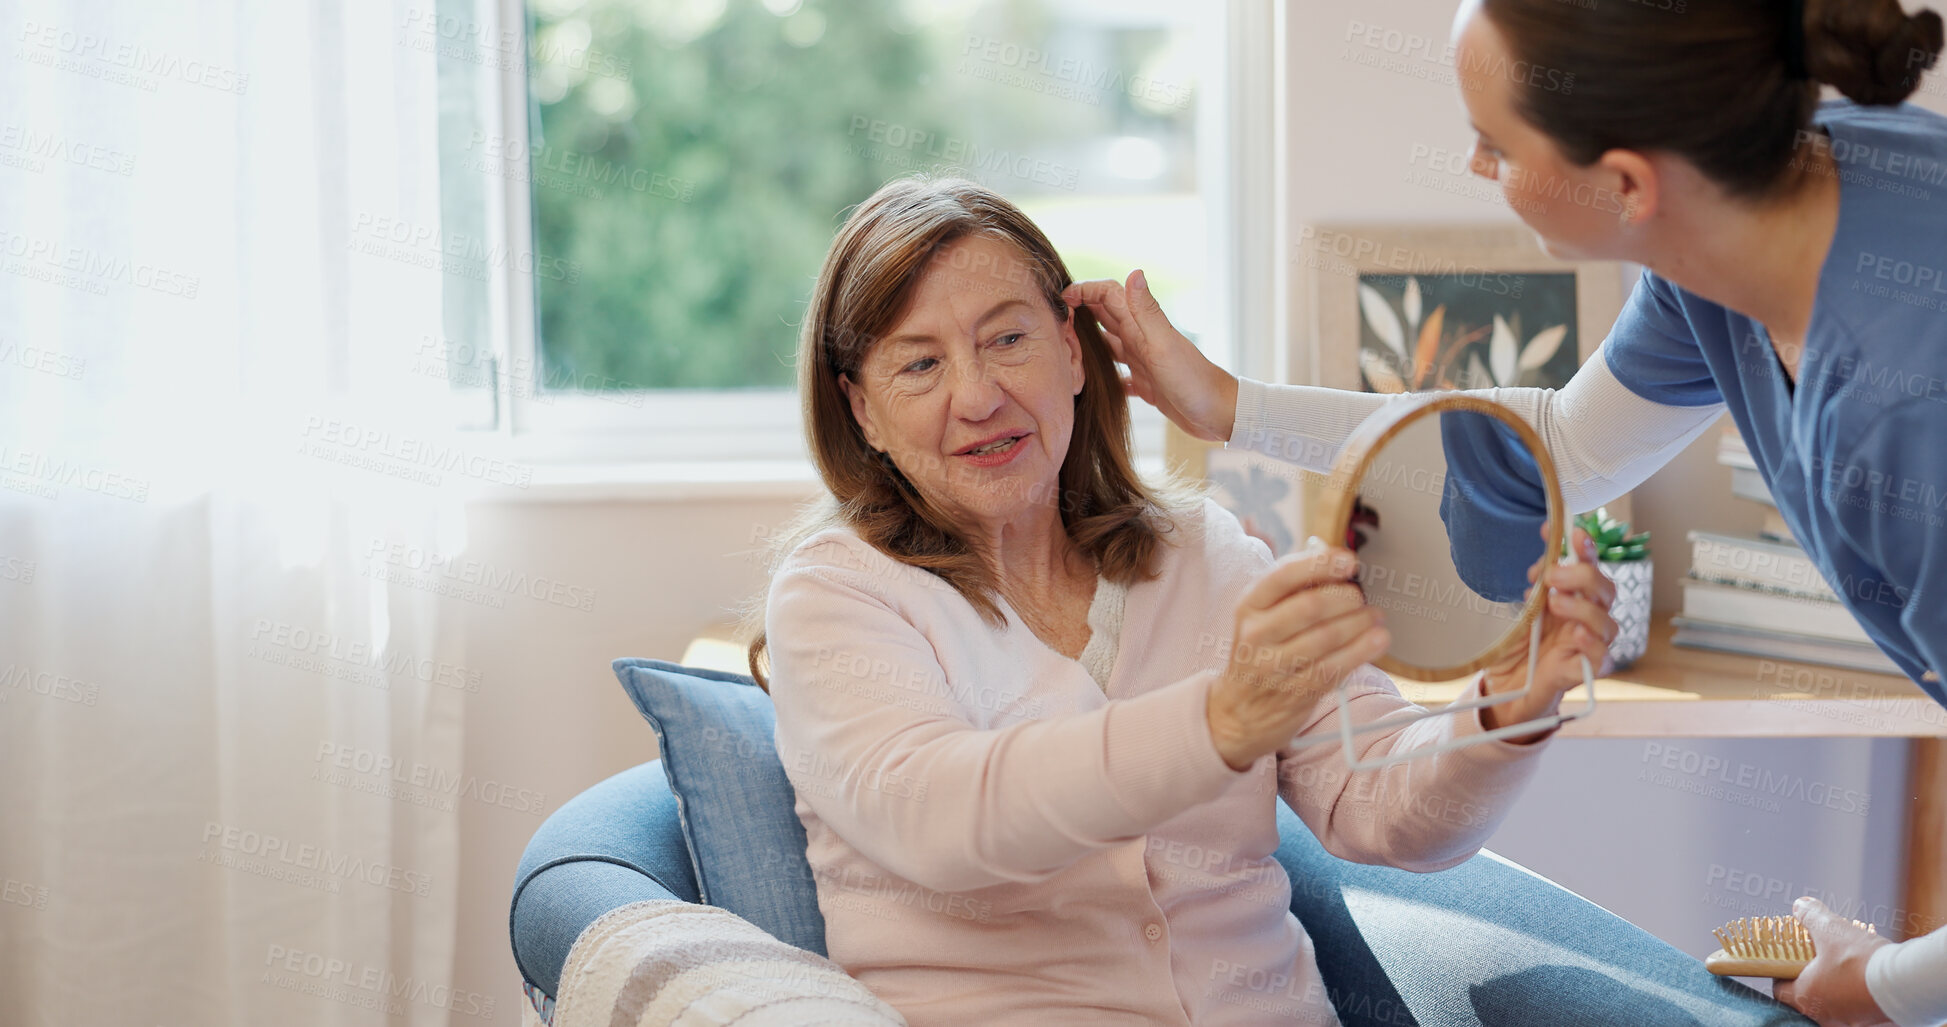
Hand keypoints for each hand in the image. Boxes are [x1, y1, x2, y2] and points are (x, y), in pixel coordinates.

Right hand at [1063, 270, 1239, 442]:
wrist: (1219, 414)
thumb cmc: (1193, 381)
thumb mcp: (1164, 346)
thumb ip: (1147, 312)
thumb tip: (1134, 272)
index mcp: (1142, 326)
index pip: (1108, 295)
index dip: (1084, 290)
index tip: (1060, 300)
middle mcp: (1141, 339)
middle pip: (1104, 316)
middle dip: (1078, 314)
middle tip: (1053, 326)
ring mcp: (1143, 361)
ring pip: (1107, 344)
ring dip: (1086, 344)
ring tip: (1062, 352)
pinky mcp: (1146, 383)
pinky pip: (1117, 374)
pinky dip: (1101, 375)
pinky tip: (1088, 385)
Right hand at [1206, 538, 1389, 770]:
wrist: (1238, 712)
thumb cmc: (1259, 653)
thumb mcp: (1262, 616)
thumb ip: (1294, 588)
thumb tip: (1336, 560)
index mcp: (1249, 606)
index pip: (1284, 576)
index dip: (1321, 564)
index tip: (1348, 561)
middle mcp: (1258, 635)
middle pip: (1311, 606)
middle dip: (1346, 597)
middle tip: (1361, 596)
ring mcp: (1276, 667)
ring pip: (1327, 637)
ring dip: (1360, 622)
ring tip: (1375, 616)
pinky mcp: (1297, 693)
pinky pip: (1336, 667)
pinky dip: (1363, 650)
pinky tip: (1378, 639)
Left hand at [1479, 525, 1614, 740]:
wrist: (1504, 687)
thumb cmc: (1519, 647)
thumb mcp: (1522, 609)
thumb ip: (1538, 586)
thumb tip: (1546, 557)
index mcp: (1573, 600)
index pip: (1589, 570)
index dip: (1586, 550)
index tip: (1573, 532)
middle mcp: (1585, 621)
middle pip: (1606, 592)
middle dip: (1583, 576)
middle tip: (1552, 576)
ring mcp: (1586, 647)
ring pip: (1609, 624)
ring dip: (1583, 608)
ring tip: (1554, 602)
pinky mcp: (1581, 673)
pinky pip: (1601, 659)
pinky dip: (1591, 645)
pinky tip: (1576, 634)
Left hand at [1772, 898, 1893, 1026]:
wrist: (1905, 983)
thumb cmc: (1860, 960)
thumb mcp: (1830, 929)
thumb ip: (1811, 916)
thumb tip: (1801, 906)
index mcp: (1806, 998)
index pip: (1781, 990)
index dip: (1781, 972)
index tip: (1788, 958)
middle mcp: (1825, 1014)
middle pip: (1809, 994)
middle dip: (1812, 973)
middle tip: (1818, 955)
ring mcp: (1850, 1019)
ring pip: (1835, 998)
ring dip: (1837, 980)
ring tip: (1847, 959)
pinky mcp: (1872, 1019)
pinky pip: (1858, 1003)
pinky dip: (1858, 988)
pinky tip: (1866, 970)